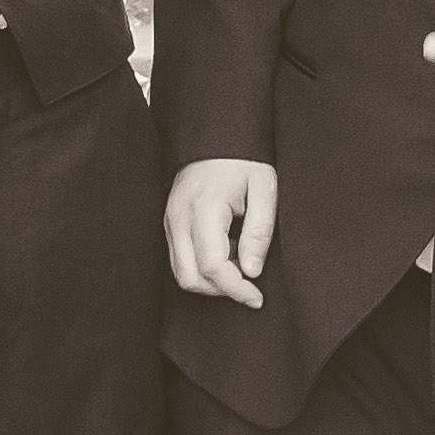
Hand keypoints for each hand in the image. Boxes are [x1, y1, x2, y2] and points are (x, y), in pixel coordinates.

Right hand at [167, 156, 277, 304]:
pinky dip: (202, 266)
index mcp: (203, 209)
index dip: (235, 288)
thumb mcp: (264, 190)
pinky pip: (180, 258)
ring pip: (181, 272)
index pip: (212, 266)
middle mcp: (179, 218)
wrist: (215, 137)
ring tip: (239, 260)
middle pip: (191, 277)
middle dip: (221, 290)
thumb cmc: (242, 160)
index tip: (256, 297)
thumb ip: (259, 232)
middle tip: (249, 286)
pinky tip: (226, 250)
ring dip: (211, 280)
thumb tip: (252, 271)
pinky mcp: (170, 223)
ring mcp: (170, 221)